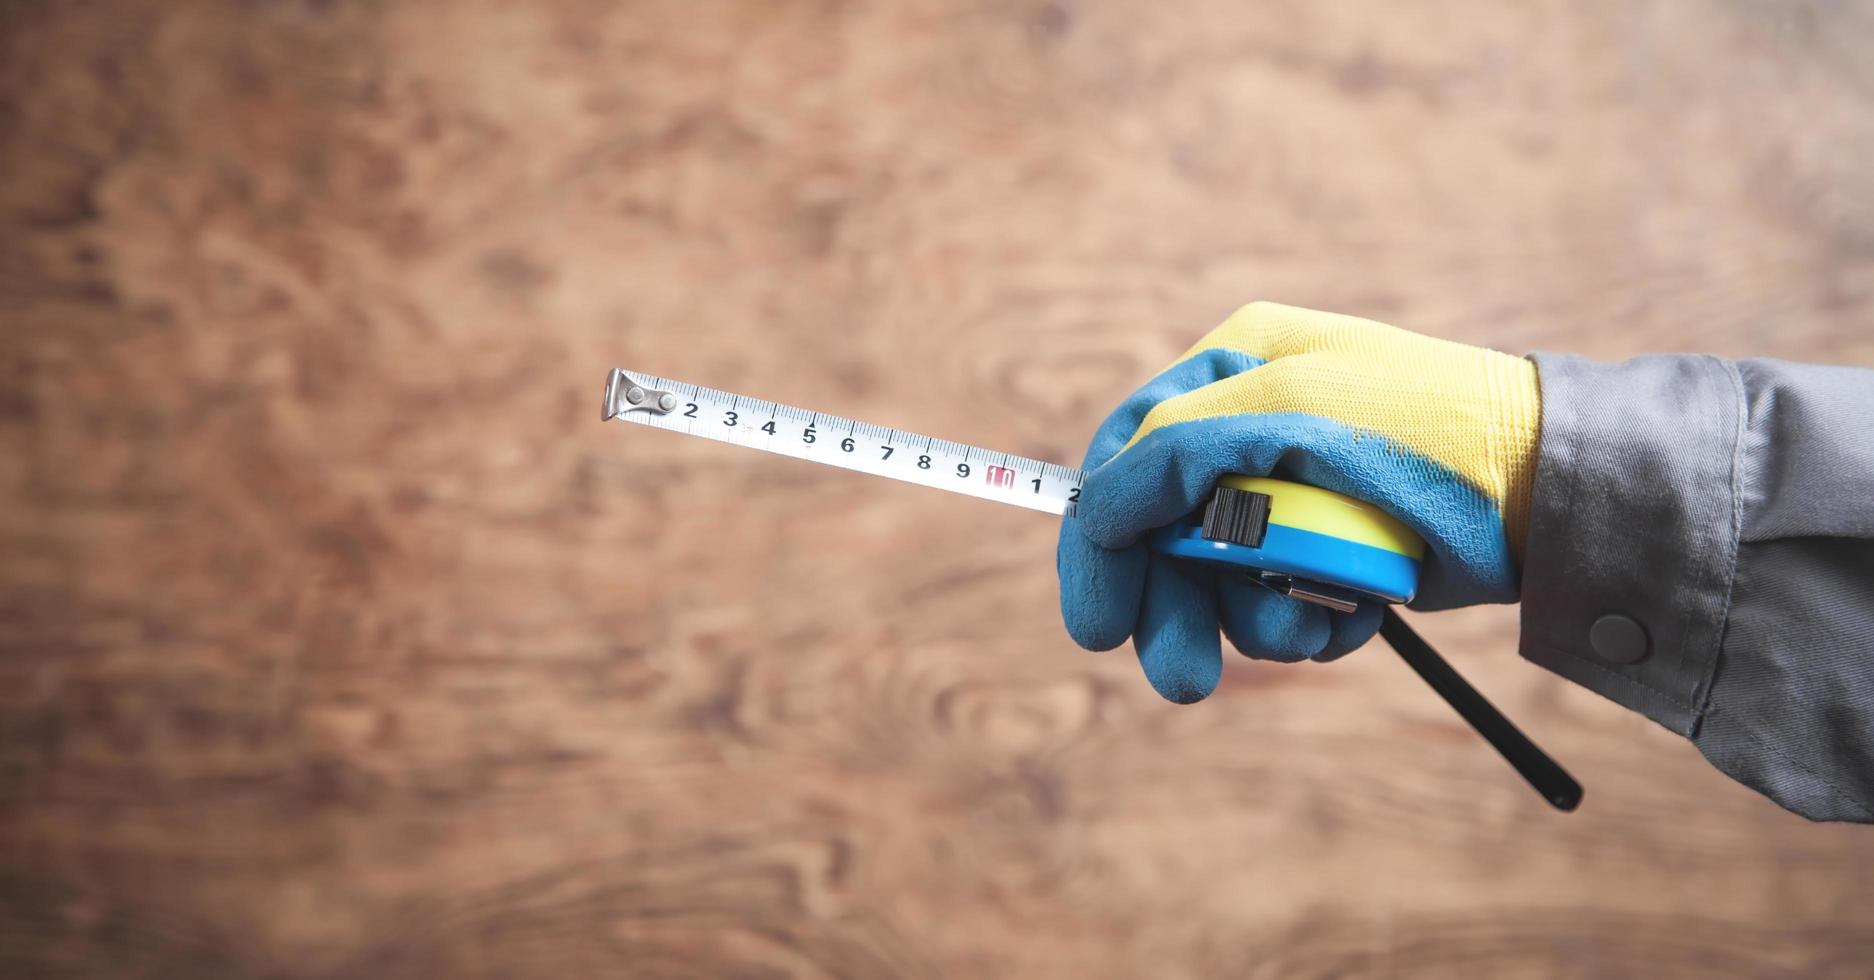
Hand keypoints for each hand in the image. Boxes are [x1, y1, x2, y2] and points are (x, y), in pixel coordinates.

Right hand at [1057, 302, 1539, 702]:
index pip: (1128, 455)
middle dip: (1177, 609)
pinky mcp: (1338, 551)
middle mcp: (1253, 429)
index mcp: (1231, 369)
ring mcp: (1297, 494)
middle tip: (1183, 680)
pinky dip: (1311, 622)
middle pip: (1167, 535)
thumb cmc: (1425, 428)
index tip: (1098, 622)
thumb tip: (1094, 511)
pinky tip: (1351, 614)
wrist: (1555, 488)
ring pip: (1224, 584)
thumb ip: (1170, 454)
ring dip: (1259, 617)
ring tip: (1312, 625)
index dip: (1104, 538)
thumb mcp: (1281, 413)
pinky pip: (1285, 605)